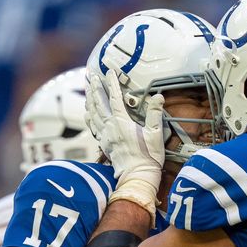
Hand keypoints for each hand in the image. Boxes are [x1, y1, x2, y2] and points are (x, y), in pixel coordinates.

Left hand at [85, 70, 165, 216]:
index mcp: (122, 122)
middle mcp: (110, 126)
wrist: (137, 175)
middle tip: (91, 76)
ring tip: (87, 89)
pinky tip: (87, 112)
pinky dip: (89, 116)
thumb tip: (158, 97)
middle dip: (95, 87)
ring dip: (89, 99)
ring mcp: (105, 135)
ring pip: (93, 113)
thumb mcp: (155, 134)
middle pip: (99, 103)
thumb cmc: (148, 156)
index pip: (115, 98)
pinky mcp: (104, 143)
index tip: (110, 71)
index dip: (112, 83)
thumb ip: (154, 114)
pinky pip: (93, 126)